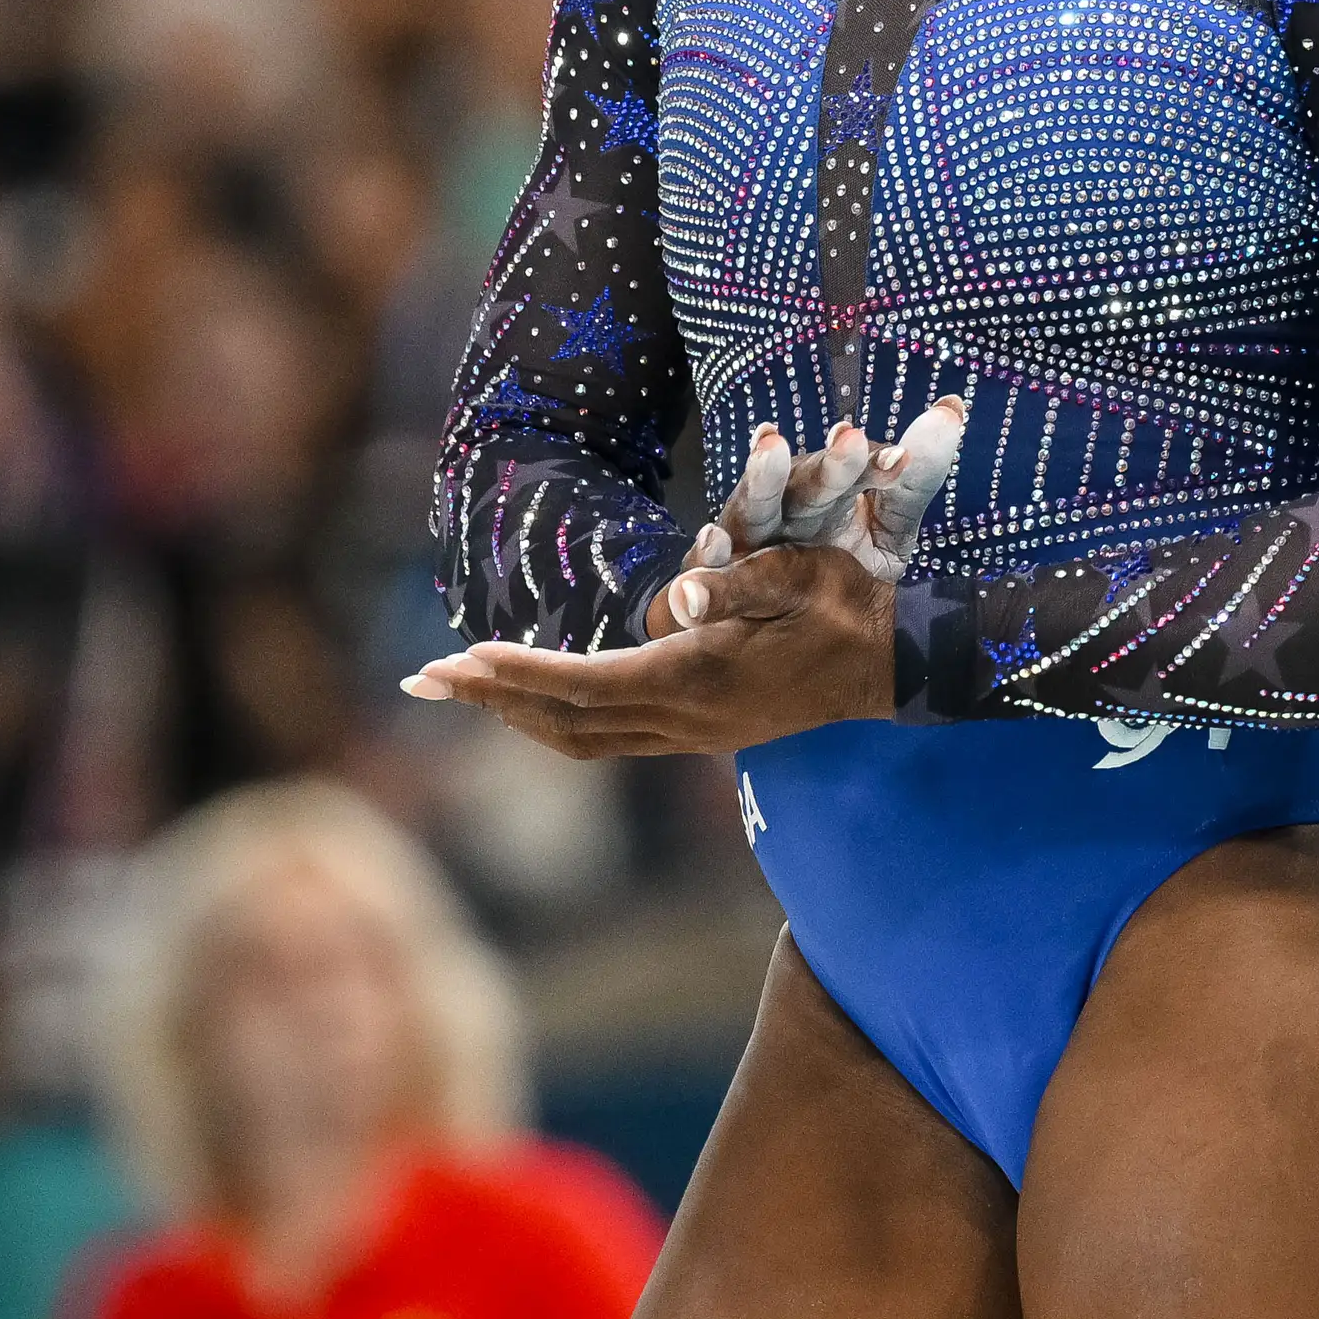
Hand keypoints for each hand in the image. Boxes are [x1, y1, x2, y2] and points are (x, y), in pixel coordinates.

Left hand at [402, 543, 893, 755]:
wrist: (895, 663)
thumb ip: (730, 587)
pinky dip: (560, 719)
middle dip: (491, 701)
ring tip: (464, 690)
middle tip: (424, 680)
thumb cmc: (844, 606)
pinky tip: (537, 702)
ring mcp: (693, 734)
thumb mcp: (795, 579)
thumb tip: (672, 598)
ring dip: (518, 715)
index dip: (519, 674)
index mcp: (697, 679)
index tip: (462, 659)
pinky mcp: (702, 733)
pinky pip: (611, 736)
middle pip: (565, 722)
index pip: (585, 683)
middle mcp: (685, 719)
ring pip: (583, 739)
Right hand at [700, 397, 967, 619]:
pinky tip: (712, 538)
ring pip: (754, 507)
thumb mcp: (888, 529)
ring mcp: (750, 541)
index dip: (873, 463)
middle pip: (806, 482)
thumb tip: (953, 408)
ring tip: (769, 445)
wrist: (795, 636)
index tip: (900, 457)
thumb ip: (914, 480)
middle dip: (829, 464)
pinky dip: (709, 551)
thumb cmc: (840, 569)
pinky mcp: (718, 580)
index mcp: (828, 493)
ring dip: (761, 479)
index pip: (852, 470)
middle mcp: (787, 509)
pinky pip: (710, 566)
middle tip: (850, 438)